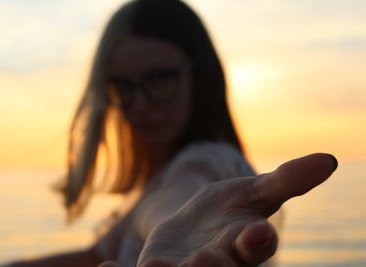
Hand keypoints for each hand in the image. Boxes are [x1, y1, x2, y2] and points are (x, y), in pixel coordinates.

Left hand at [101, 153, 337, 266]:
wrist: (198, 225)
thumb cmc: (232, 208)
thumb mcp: (257, 190)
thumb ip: (289, 179)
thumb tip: (328, 158)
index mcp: (245, 244)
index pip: (257, 247)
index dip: (258, 241)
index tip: (257, 233)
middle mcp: (219, 263)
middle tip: (204, 262)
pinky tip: (107, 266)